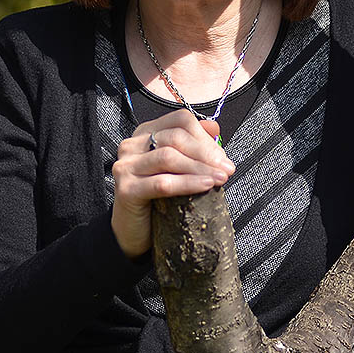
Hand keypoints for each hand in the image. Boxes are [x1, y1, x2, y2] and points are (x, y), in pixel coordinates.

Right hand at [110, 110, 234, 259]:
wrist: (132, 231)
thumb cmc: (157, 198)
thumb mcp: (177, 169)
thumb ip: (193, 145)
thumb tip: (214, 127)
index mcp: (145, 134)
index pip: (179, 121)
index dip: (204, 136)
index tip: (222, 156)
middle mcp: (132, 145)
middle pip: (175, 138)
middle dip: (206, 153)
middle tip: (227, 169)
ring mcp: (126, 166)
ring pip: (169, 157)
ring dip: (200, 168)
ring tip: (221, 178)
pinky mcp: (126, 189)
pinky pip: (162, 183)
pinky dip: (188, 183)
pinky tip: (206, 186)